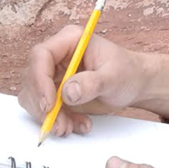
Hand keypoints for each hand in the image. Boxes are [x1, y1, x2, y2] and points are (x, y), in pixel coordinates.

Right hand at [18, 26, 151, 136]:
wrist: (136, 84)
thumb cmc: (127, 72)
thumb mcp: (114, 76)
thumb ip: (92, 83)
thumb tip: (67, 92)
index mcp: (70, 40)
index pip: (41, 55)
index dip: (39, 80)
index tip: (49, 105)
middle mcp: (58, 55)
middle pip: (32, 78)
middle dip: (43, 105)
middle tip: (59, 125)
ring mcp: (56, 74)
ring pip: (35, 97)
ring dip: (49, 117)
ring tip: (71, 126)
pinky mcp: (57, 92)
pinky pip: (45, 110)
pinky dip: (58, 121)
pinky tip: (78, 124)